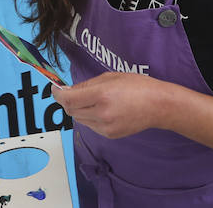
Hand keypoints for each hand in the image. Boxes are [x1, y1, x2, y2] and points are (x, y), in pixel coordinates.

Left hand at [53, 72, 171, 138]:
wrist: (158, 106)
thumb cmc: (138, 87)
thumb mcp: (111, 77)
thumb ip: (87, 84)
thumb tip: (69, 90)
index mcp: (102, 95)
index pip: (69, 99)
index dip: (58, 94)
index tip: (55, 89)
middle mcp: (102, 113)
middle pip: (71, 110)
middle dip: (68, 101)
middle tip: (71, 92)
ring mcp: (106, 127)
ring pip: (80, 119)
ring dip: (79, 109)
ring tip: (92, 100)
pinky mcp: (110, 135)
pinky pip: (91, 126)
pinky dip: (90, 117)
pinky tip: (102, 109)